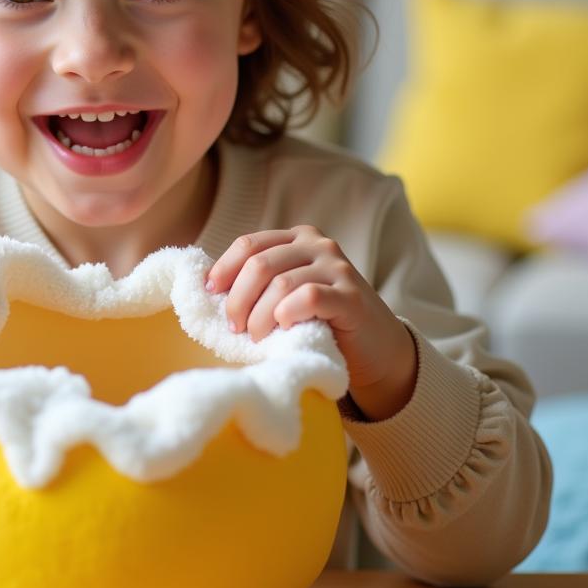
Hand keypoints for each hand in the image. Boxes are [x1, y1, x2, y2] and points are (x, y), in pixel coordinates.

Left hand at [206, 226, 417, 419]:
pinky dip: (286, 315)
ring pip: (279, 284)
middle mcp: (318, 245)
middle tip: (234, 327)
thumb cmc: (323, 322)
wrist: (377, 348)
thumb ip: (261, 282)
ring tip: (255, 337)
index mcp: (297, 238)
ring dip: (258, 316)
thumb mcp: (288, 292)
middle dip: (237, 299)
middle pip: (259, 264)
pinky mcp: (351, 296)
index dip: (223, 269)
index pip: (248, 244)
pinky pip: (308, 298)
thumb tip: (210, 286)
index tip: (209, 294)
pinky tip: (284, 329)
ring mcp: (337, 268)